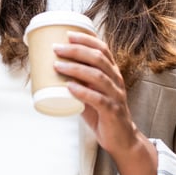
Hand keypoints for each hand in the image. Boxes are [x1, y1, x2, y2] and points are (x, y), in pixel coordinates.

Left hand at [53, 32, 156, 174]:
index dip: (86, 39)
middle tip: (57, 48)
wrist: (122, 140)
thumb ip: (77, 85)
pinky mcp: (112, 112)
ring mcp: (116, 96)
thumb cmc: (104, 116)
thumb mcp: (90, 96)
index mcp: (112, 74)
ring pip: (98, 77)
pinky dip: (83, 92)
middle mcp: (116, 81)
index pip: (103, 50)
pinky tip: (70, 88)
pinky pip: (98, 99)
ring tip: (58, 65)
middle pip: (98, 59)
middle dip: (76, 51)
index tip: (68, 34)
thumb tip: (53, 75)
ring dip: (76, 69)